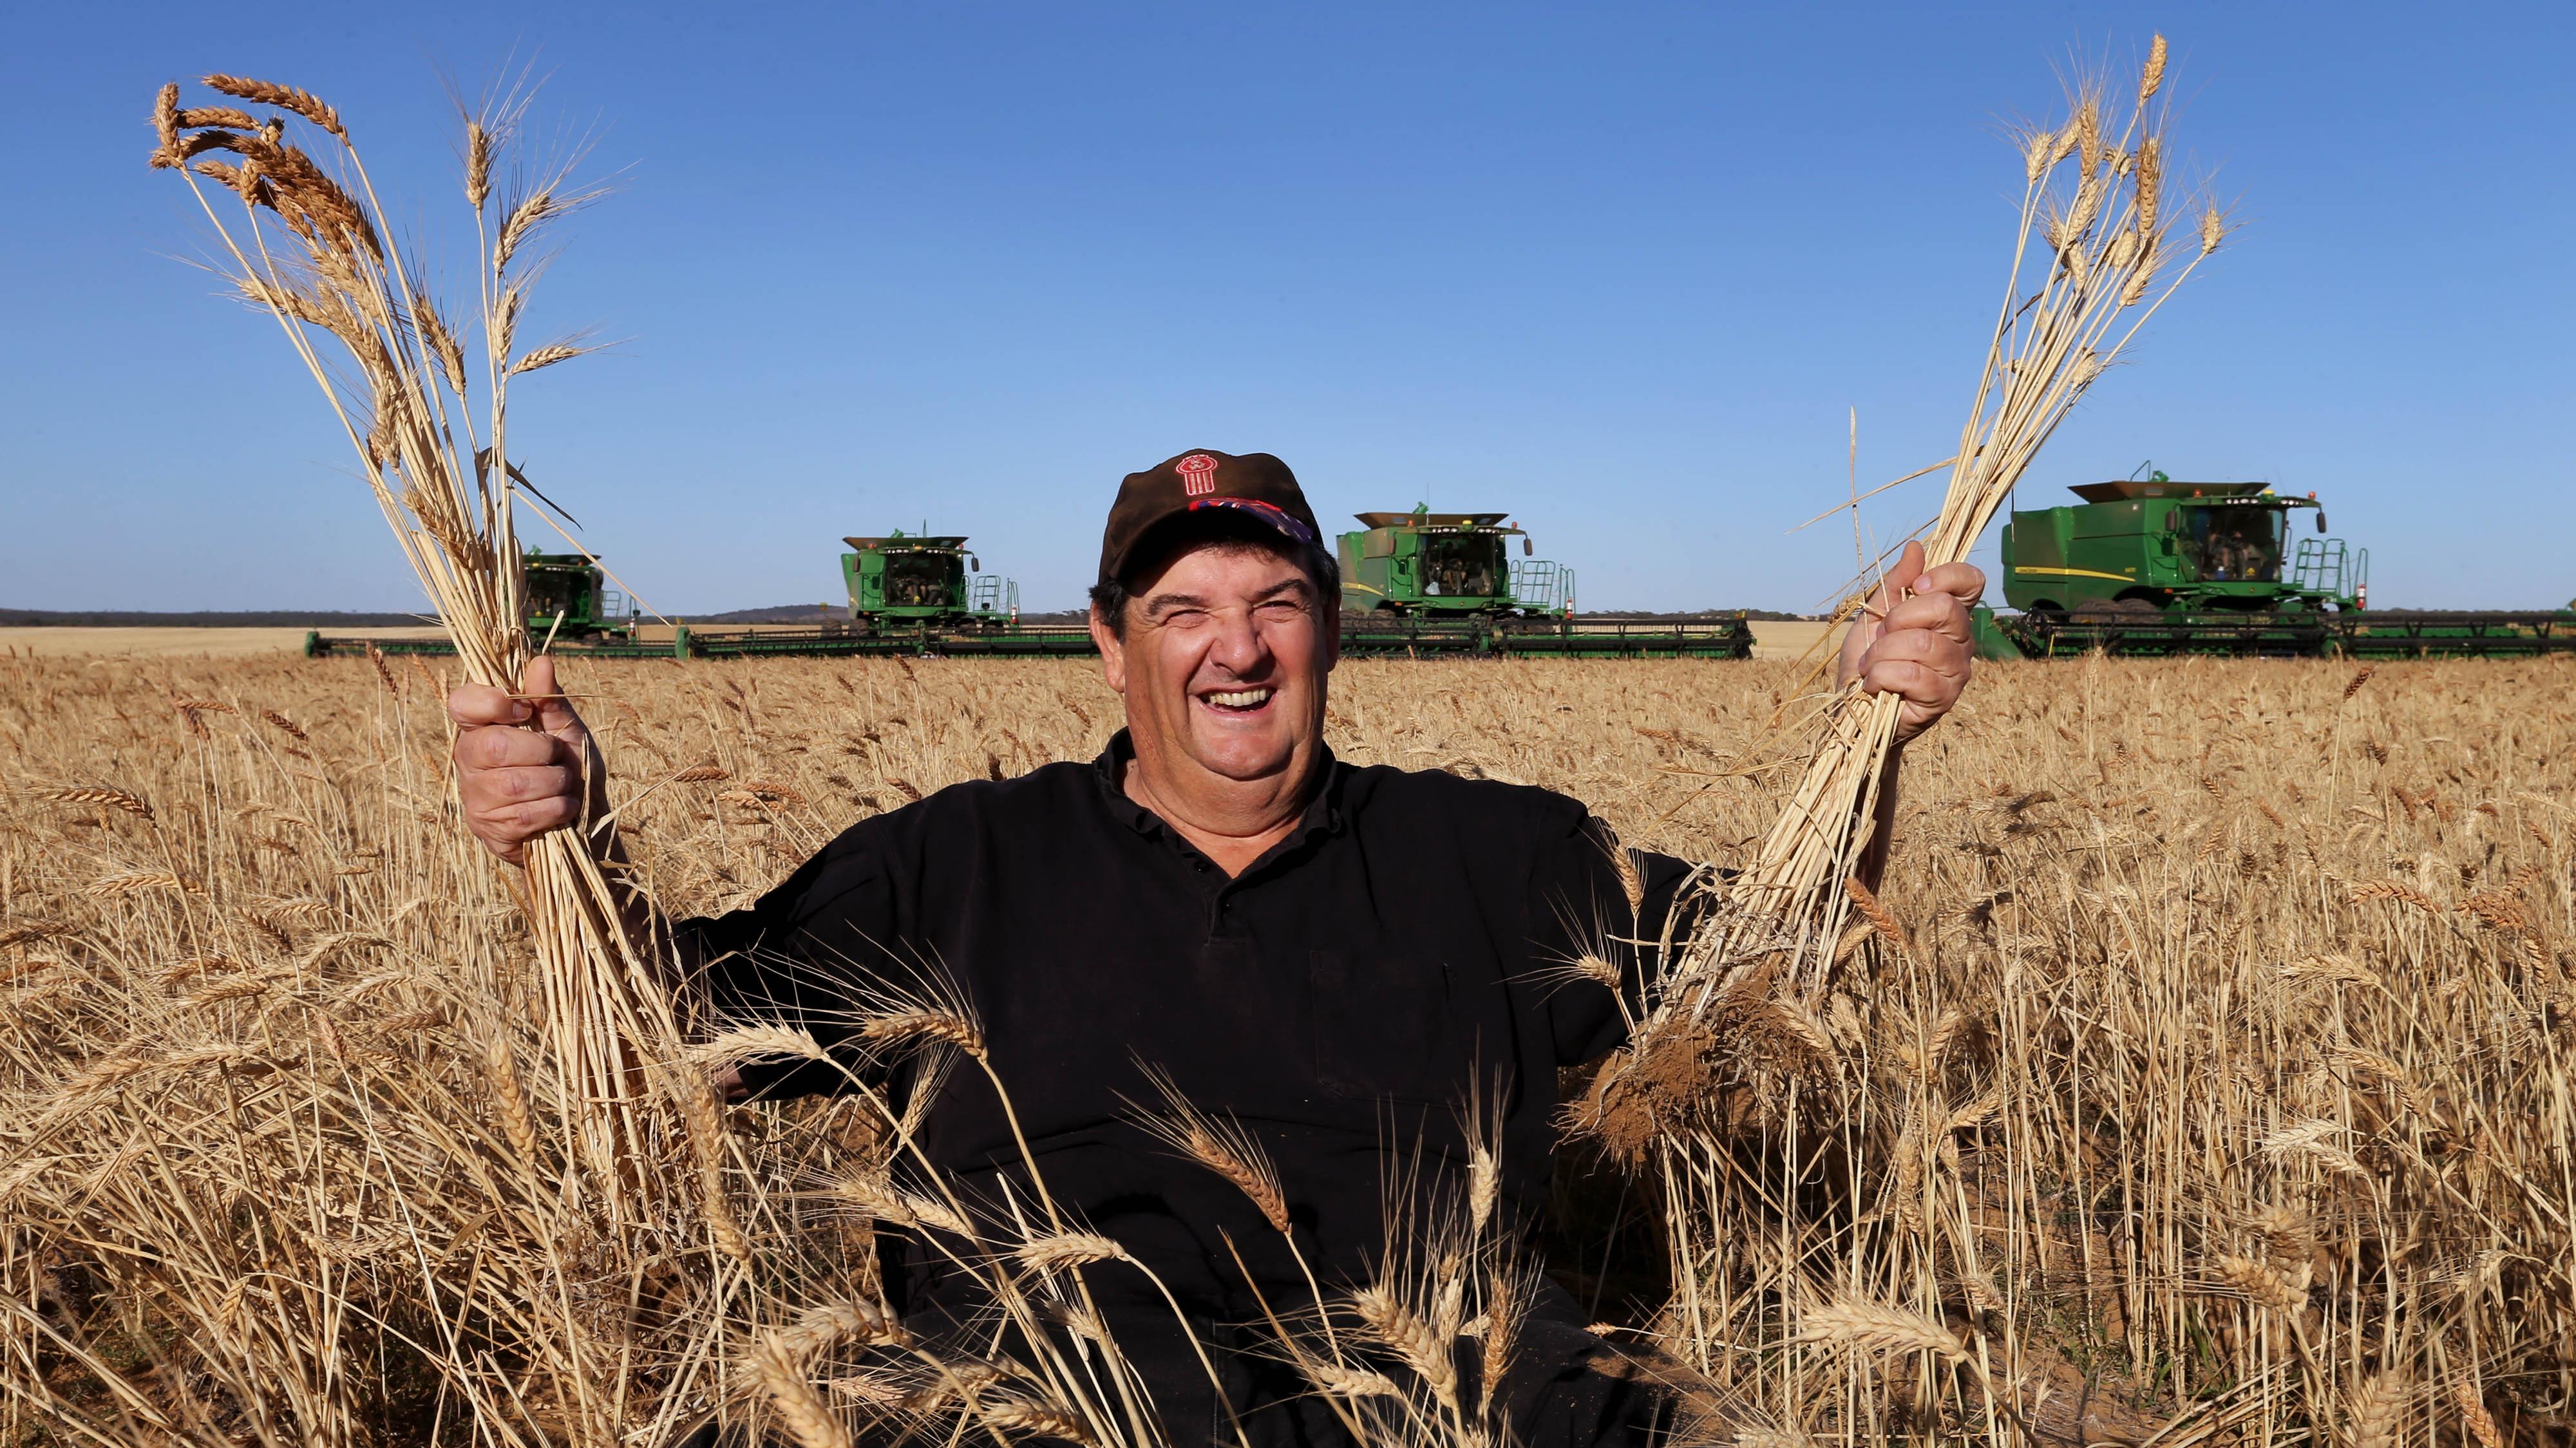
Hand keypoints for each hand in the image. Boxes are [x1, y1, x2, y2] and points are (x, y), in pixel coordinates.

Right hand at [447, 655, 599, 864]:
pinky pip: (526, 814)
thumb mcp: (566, 730)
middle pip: (495, 746)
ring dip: (555, 782)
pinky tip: (562, 807)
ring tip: (563, 783)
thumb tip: (541, 661)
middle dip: (543, 751)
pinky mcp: (490, 830)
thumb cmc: (571, 768)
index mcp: (481, 728)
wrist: (585, 821)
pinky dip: (558, 808)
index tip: (523, 710)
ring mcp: (475, 798)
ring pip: (515, 783)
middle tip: (557, 756)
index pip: (461, 703)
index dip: (492, 703)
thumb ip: (550, 700)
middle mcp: (468, 760)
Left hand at [1836, 540, 1983, 745]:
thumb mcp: (1875, 612)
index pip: (1972, 582)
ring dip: (1883, 651)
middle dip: (1899, 618)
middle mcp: (1962, 642)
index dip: (1946, 575)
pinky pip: (1912, 674)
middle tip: (1881, 635)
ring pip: (1923, 643)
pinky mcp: (1942, 699)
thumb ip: (1897, 582)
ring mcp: (1956, 672)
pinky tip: (1873, 683)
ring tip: (1871, 664)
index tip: (1916, 586)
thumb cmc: (1868, 659)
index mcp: (1950, 616)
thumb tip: (1916, 547)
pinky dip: (1881, 675)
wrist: (1853, 706)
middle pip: (1945, 608)